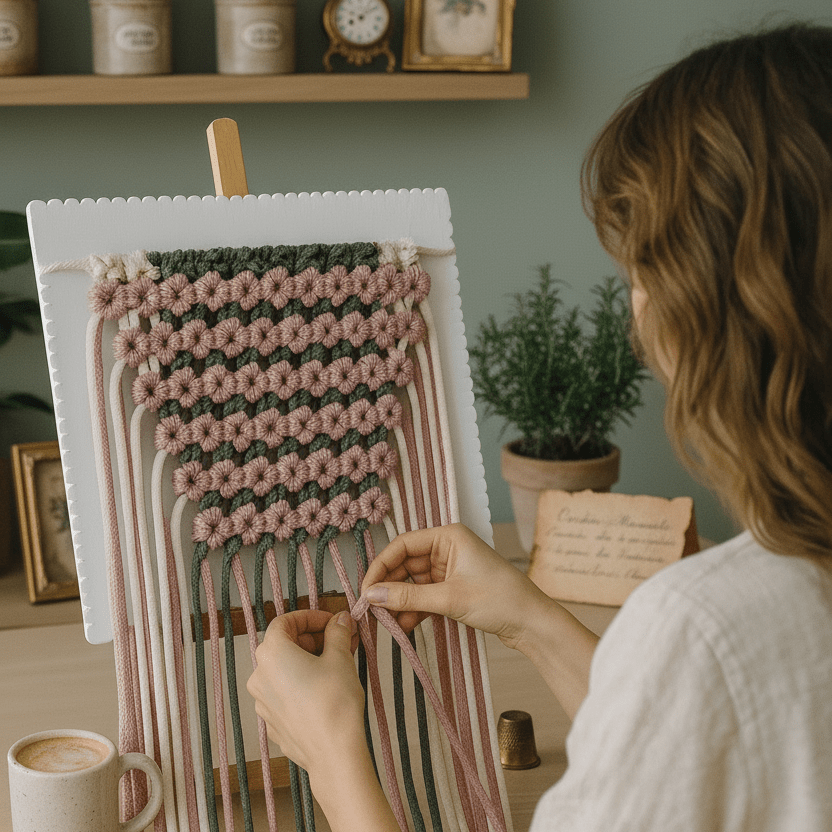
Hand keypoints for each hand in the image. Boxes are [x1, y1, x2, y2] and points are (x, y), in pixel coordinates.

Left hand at [247, 610, 363, 775]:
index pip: (284, 622)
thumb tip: (340, 620)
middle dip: (314, 639)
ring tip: (338, 662)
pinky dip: (303, 683)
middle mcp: (260, 676)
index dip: (310, 617)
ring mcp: (263, 702)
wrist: (333, 753)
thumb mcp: (340, 658)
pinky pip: (285, 692)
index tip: (331, 621)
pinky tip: (326, 687)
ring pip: (285, 670)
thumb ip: (337, 632)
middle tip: (341, 640)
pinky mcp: (272, 721)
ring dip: (310, 661)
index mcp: (271, 654)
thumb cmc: (334, 703)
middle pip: (284, 645)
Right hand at [358, 523, 550, 651]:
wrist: (532, 623)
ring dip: (400, 602)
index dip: (381, 566)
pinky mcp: (454, 588)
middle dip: (389, 588)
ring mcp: (450, 569)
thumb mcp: (449, 598)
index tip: (366, 590)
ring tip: (386, 623)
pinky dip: (414, 610)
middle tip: (371, 610)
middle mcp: (447, 548)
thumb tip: (372, 595)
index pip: (402, 545)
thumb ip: (408, 597)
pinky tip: (404, 627)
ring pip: (413, 583)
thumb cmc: (500, 599)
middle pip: (405, 564)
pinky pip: (425, 596)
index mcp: (448, 536)